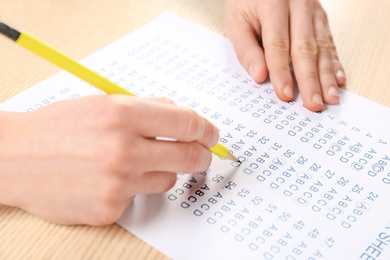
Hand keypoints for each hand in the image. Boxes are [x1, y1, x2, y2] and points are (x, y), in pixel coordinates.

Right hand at [0, 95, 218, 224]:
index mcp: (123, 115)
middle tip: (203, 155)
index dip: (206, 129)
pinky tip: (112, 179)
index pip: (187, 123)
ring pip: (168, 180)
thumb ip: (147, 108)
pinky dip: (136, 188)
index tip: (212, 134)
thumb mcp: (102, 103)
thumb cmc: (59, 128)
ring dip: (163, 171)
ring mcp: (117, 183)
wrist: (16, 159)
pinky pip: (141, 197)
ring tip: (138, 163)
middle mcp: (122, 149)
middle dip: (202, 156)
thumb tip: (182, 117)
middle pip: (189, 157)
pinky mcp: (109, 208)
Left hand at [225, 0, 346, 110]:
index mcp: (273, 3)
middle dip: (309, 79)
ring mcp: (313, 10)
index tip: (285, 94)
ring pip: (322, 46)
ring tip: (329, 98)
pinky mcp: (320, 17)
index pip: (278, 43)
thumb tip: (260, 76)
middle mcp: (298, 4)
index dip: (282, 71)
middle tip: (313, 104)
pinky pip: (329, 41)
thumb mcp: (235, 22)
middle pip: (305, 47)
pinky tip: (338, 80)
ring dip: (326, 75)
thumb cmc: (246, 2)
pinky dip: (334, 63)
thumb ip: (246, 49)